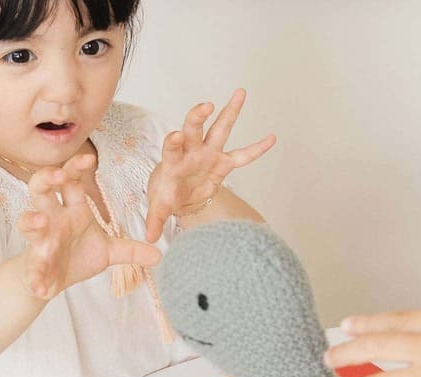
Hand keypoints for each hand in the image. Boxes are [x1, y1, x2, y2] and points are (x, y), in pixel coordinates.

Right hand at [18, 153, 159, 299]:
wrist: (55, 280)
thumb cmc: (78, 255)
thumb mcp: (108, 252)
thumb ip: (131, 250)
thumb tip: (159, 255)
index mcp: (72, 210)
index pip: (71, 181)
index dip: (76, 167)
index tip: (89, 159)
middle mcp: (53, 218)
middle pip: (40, 189)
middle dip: (46, 179)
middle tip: (58, 175)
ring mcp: (41, 239)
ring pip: (27, 222)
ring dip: (31, 220)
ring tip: (40, 222)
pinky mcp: (35, 263)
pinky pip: (32, 266)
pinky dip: (35, 277)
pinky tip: (41, 287)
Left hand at [145, 90, 276, 240]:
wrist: (178, 193)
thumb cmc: (167, 195)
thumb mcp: (159, 207)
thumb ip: (155, 220)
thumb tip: (149, 238)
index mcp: (174, 160)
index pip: (172, 147)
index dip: (173, 141)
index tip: (175, 135)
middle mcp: (191, 150)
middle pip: (194, 128)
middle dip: (198, 116)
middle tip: (206, 106)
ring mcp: (209, 153)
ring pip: (219, 129)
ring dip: (229, 111)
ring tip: (240, 93)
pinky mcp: (223, 162)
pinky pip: (243, 155)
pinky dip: (257, 148)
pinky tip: (271, 138)